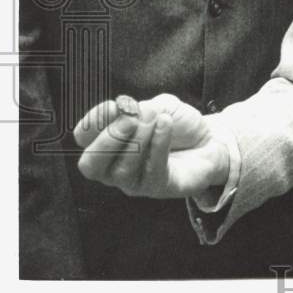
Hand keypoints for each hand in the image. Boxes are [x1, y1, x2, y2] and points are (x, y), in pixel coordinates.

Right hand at [75, 94, 228, 198]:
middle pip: (91, 164)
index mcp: (107, 142)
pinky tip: (165, 125)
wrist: (209, 140)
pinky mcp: (158, 187)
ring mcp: (134, 181)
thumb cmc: (176, 125)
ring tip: (158, 118)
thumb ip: (140, 107)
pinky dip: (158, 144)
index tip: (113, 105)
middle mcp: (113, 166)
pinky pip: (152, 171)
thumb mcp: (158, 106)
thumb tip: (124, 109)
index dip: (92, 122)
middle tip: (131, 119)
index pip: (83, 137)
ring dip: (139, 139)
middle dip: (108, 139)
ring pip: (121, 170)